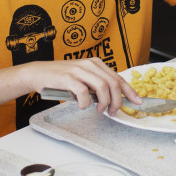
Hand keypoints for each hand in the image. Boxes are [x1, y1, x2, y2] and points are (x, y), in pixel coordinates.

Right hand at [21, 59, 140, 114]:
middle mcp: (89, 64)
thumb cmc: (60, 78)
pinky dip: (86, 102)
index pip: (117, 77)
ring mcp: (78, 70)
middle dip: (117, 100)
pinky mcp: (68, 78)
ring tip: (99, 110)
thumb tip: (112, 98)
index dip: (129, 91)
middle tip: (113, 112)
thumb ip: (96, 84)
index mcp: (95, 64)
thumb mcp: (82, 78)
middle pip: (113, 83)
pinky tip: (83, 106)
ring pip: (102, 86)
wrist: (38, 73)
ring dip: (104, 102)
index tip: (137, 101)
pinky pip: (83, 92)